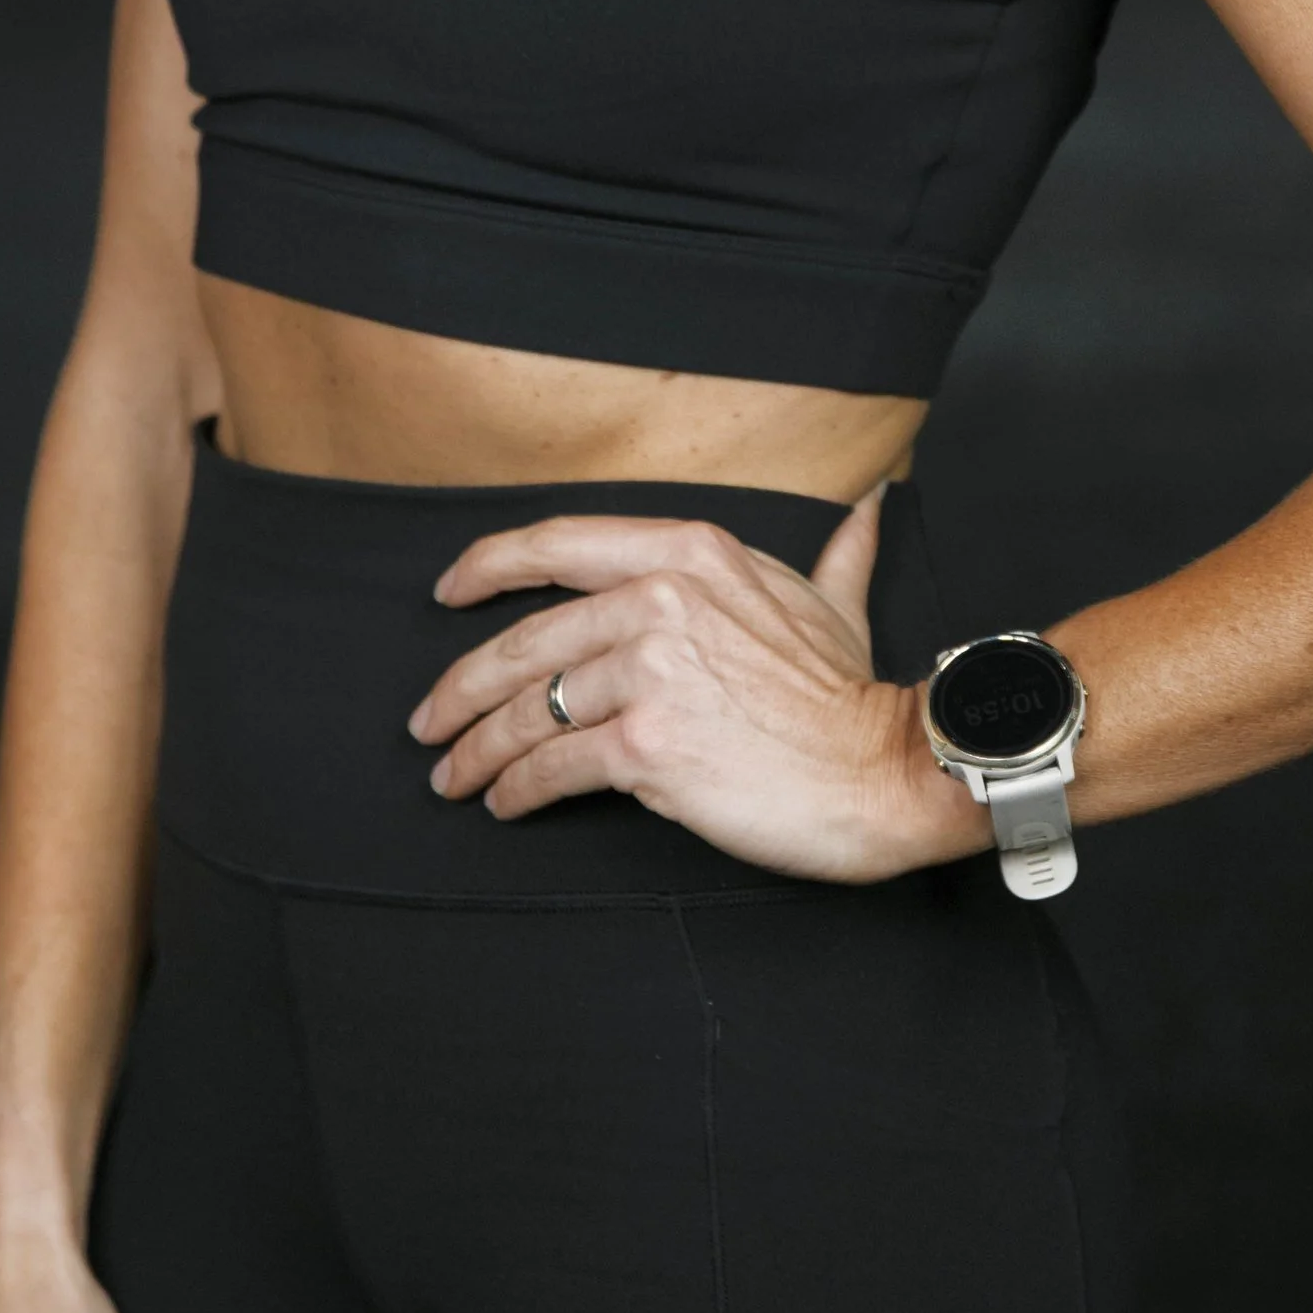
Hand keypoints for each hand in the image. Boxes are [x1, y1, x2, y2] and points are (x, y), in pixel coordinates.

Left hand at [408, 489, 975, 881]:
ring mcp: (650, 671)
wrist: (881, 771)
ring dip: (477, 750)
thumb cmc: (850, 696)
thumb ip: (834, 554)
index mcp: (689, 553)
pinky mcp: (646, 746)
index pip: (558, 544)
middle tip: (431, 722)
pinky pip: (551, 767)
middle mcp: (660, 599)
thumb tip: (868, 510)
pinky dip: (515, 788)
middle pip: (525, 640)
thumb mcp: (831, 604)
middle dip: (461, 689)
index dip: (488, 566)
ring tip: (454, 775)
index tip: (449, 592)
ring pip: (529, 710)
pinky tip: (502, 802)